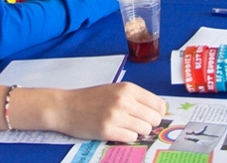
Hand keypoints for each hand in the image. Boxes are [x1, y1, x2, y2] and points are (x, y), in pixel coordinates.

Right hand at [47, 83, 165, 141]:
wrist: (67, 107)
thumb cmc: (91, 98)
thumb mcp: (115, 90)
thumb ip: (135, 98)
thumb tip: (160, 110)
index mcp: (128, 88)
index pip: (158, 104)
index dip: (158, 113)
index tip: (152, 116)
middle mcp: (124, 101)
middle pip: (154, 119)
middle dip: (148, 123)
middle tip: (137, 122)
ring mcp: (116, 116)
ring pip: (144, 130)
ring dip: (138, 131)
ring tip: (125, 126)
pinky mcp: (108, 131)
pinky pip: (131, 138)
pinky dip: (127, 137)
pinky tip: (117, 131)